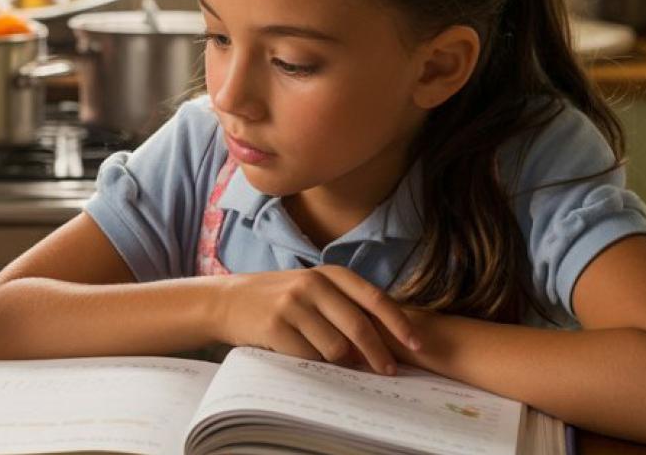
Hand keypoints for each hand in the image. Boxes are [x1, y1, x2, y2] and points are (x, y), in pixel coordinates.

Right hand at [217, 266, 421, 374]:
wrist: (228, 301)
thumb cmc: (278, 298)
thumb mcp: (313, 288)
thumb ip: (345, 304)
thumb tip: (385, 339)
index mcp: (328, 274)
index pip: (375, 299)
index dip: (399, 324)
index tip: (417, 345)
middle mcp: (312, 284)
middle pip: (360, 327)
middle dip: (379, 354)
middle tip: (388, 371)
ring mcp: (293, 305)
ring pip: (336, 347)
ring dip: (340, 362)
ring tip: (328, 358)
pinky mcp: (275, 327)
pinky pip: (309, 356)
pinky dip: (313, 362)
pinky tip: (302, 354)